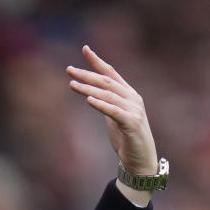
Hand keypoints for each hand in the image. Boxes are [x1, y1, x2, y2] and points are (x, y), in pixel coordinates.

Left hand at [67, 46, 157, 203]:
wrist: (140, 160)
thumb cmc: (127, 139)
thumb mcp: (114, 117)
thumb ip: (107, 104)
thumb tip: (93, 95)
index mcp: (128, 94)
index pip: (111, 73)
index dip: (97, 61)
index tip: (85, 49)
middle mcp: (132, 98)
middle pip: (106, 82)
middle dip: (87, 74)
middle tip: (69, 69)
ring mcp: (133, 110)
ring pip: (108, 95)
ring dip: (88, 89)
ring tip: (72, 84)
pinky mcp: (131, 123)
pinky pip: (114, 111)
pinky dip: (101, 105)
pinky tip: (88, 100)